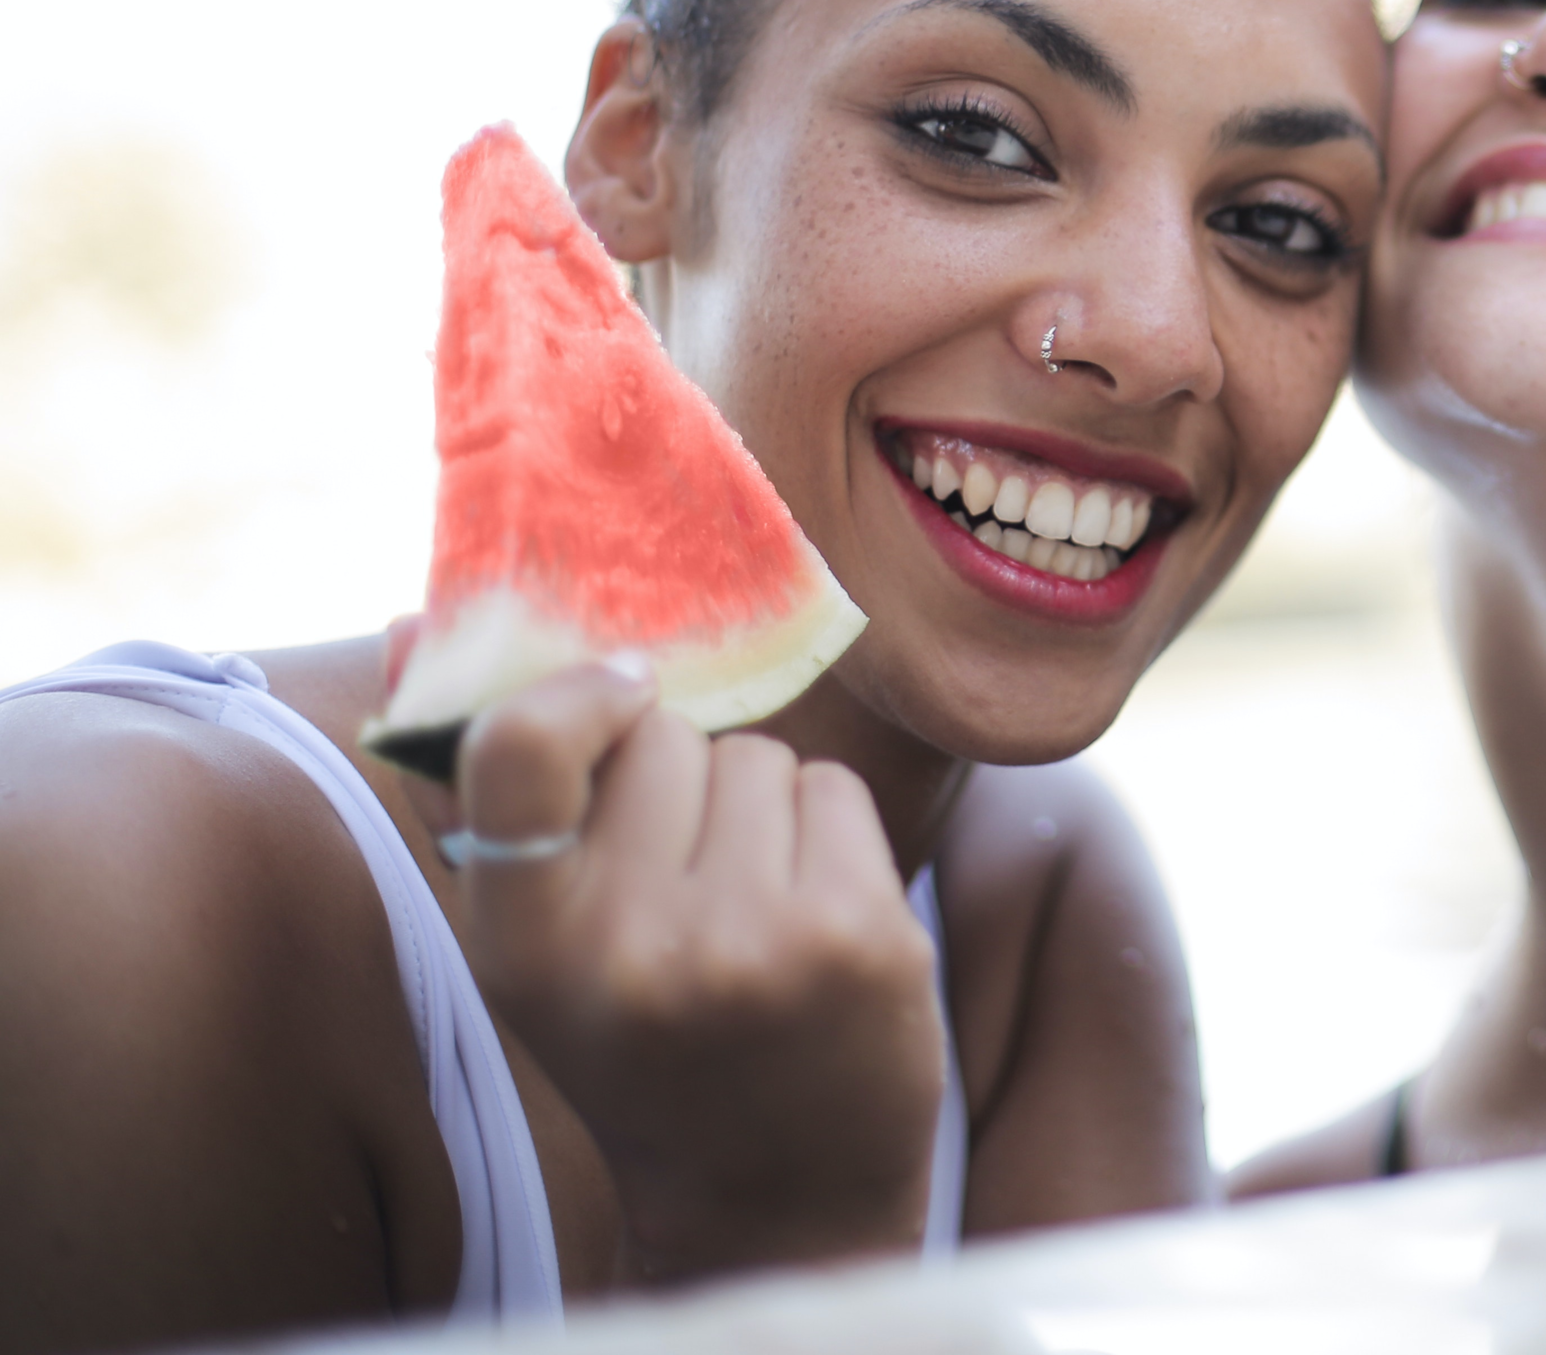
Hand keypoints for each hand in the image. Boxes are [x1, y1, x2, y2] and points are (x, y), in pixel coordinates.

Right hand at [452, 662, 945, 1283]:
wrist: (776, 1190)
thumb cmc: (645, 1041)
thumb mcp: (534, 947)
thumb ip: (483, 796)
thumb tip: (412, 629)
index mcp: (527, 949)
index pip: (520, 747)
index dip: (574, 695)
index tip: (615, 698)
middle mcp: (636, 948)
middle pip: (667, 737)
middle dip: (681, 778)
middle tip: (686, 880)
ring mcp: (755, 943)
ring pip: (757, 756)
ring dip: (759, 808)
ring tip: (749, 908)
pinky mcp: (860, 935)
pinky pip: (834, 788)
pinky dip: (829, 831)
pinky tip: (813, 916)